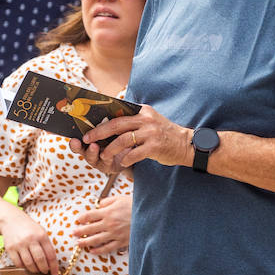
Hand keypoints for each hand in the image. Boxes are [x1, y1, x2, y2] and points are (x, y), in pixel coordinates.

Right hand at [0, 207, 59, 274]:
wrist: (11, 220)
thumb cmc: (29, 228)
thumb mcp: (41, 232)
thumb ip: (46, 246)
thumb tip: (52, 264)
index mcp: (41, 235)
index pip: (50, 254)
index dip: (54, 266)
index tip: (55, 273)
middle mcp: (30, 239)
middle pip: (40, 260)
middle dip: (44, 269)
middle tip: (45, 271)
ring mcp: (19, 244)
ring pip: (29, 264)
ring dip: (35, 270)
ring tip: (37, 270)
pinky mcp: (10, 248)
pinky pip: (18, 263)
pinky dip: (24, 267)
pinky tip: (27, 265)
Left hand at [69, 104, 195, 172]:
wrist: (187, 144)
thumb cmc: (164, 135)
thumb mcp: (149, 122)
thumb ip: (133, 121)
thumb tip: (108, 124)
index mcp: (142, 111)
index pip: (117, 113)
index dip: (101, 120)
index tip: (88, 126)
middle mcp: (146, 119)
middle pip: (116, 124)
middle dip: (99, 133)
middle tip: (87, 140)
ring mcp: (151, 132)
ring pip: (123, 140)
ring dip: (110, 149)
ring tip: (103, 155)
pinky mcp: (155, 146)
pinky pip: (135, 153)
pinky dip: (126, 159)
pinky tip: (122, 163)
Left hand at [72, 194, 130, 256]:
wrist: (150, 215)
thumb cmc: (135, 205)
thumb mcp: (120, 198)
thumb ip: (107, 201)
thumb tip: (99, 206)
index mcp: (107, 212)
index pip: (89, 215)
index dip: (82, 218)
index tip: (77, 220)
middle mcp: (109, 224)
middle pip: (90, 229)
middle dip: (80, 231)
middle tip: (73, 233)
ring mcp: (114, 234)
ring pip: (96, 240)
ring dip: (85, 242)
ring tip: (78, 244)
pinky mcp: (121, 242)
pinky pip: (107, 248)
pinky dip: (99, 251)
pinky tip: (92, 251)